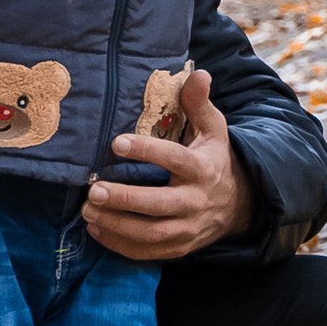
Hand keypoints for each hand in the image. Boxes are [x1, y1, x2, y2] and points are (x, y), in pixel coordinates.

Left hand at [81, 68, 254, 261]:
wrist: (238, 204)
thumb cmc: (214, 158)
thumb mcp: (213, 129)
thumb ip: (199, 103)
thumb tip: (198, 72)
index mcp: (202, 169)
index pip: (174, 160)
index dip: (146, 151)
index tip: (116, 142)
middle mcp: (196, 202)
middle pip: (159, 206)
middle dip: (124, 199)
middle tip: (93, 189)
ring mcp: (188, 230)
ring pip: (151, 234)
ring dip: (117, 225)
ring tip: (88, 210)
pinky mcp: (179, 248)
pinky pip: (148, 253)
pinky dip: (121, 245)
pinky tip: (97, 230)